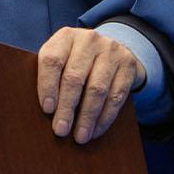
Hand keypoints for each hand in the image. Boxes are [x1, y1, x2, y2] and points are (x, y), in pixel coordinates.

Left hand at [36, 27, 144, 143]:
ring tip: (80, 137)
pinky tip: (96, 130)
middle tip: (60, 130)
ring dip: (87, 117)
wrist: (112, 49)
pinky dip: (105, 117)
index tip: (47, 109)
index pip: (52, 60)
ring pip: (97, 89)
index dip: (47, 86)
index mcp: (65, 37)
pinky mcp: (128, 65)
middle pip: (74, 77)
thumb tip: (45, 111)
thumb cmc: (77, 60)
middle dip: (67, 108)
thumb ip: (51, 75)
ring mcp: (111, 50)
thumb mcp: (62, 58)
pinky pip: (116, 96)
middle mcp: (89, 40)